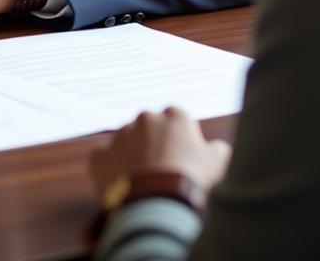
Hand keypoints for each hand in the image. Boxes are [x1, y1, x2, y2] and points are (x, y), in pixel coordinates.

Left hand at [89, 107, 231, 200]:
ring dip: (131, 156)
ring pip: (126, 142)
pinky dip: (109, 169)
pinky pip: (103, 159)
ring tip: (141, 182)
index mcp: (174, 116)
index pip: (176, 119)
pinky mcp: (100, 155)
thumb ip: (217, 149)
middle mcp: (145, 118)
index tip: (181, 157)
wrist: (157, 204)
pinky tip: (120, 186)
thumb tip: (218, 148)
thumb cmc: (190, 180)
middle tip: (160, 170)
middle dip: (153, 144)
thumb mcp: (216, 163)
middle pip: (149, 128)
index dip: (179, 139)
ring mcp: (120, 135)